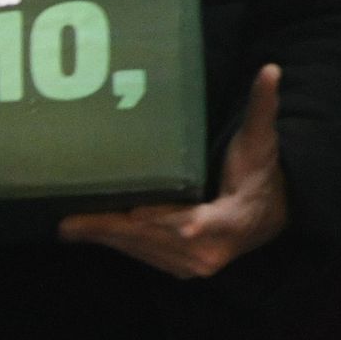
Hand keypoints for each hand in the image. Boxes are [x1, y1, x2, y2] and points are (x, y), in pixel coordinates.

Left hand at [63, 65, 289, 278]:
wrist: (270, 215)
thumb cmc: (259, 175)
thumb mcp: (260, 142)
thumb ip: (262, 108)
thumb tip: (271, 70)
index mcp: (229, 221)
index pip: (191, 222)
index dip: (160, 219)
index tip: (133, 213)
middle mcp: (209, 252)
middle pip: (153, 240)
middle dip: (111, 230)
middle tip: (70, 223)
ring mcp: (194, 265)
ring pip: (144, 250)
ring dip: (107, 239)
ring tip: (71, 227)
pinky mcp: (181, 269)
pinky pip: (145, 256)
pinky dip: (119, 244)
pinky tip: (93, 232)